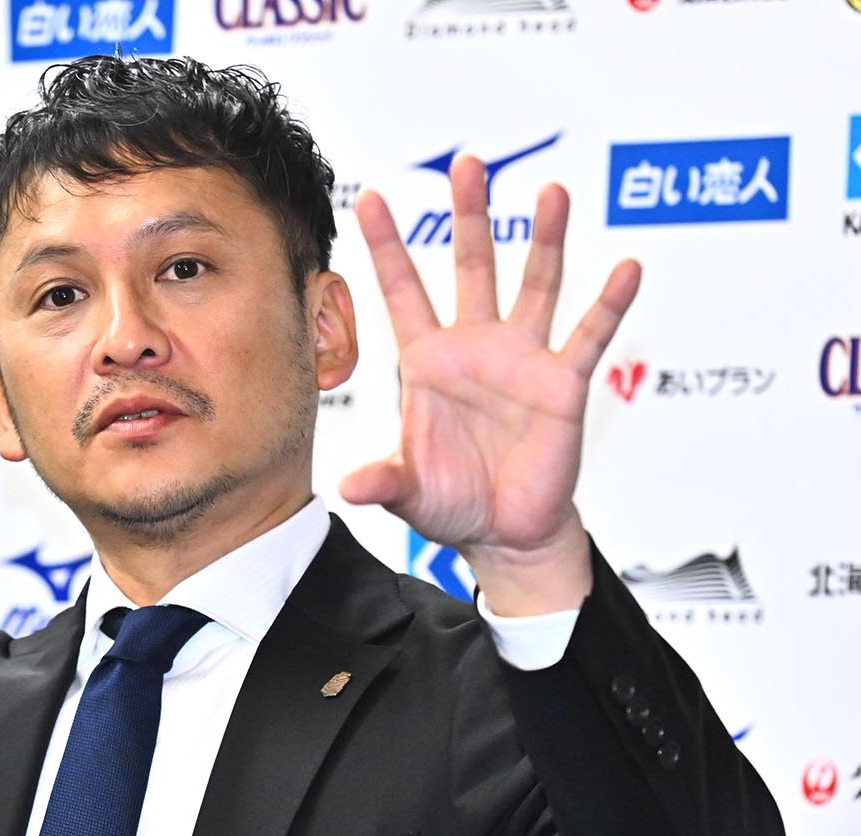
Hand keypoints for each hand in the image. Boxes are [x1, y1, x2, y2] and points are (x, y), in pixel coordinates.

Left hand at [340, 155, 639, 613]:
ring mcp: (522, 360)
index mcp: (428, 362)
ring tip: (552, 193)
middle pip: (472, 266)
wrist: (503, 533)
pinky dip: (609, 303)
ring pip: (535, 285)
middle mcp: (476, 348)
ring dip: (545, 239)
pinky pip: (588, 336)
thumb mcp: (407, 490)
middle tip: (469, 163)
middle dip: (471, 215)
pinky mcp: (563, 385)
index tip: (368, 197)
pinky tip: (625, 267)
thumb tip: (350, 486)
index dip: (386, 246)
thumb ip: (383, 480)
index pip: (403, 292)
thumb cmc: (450, 504)